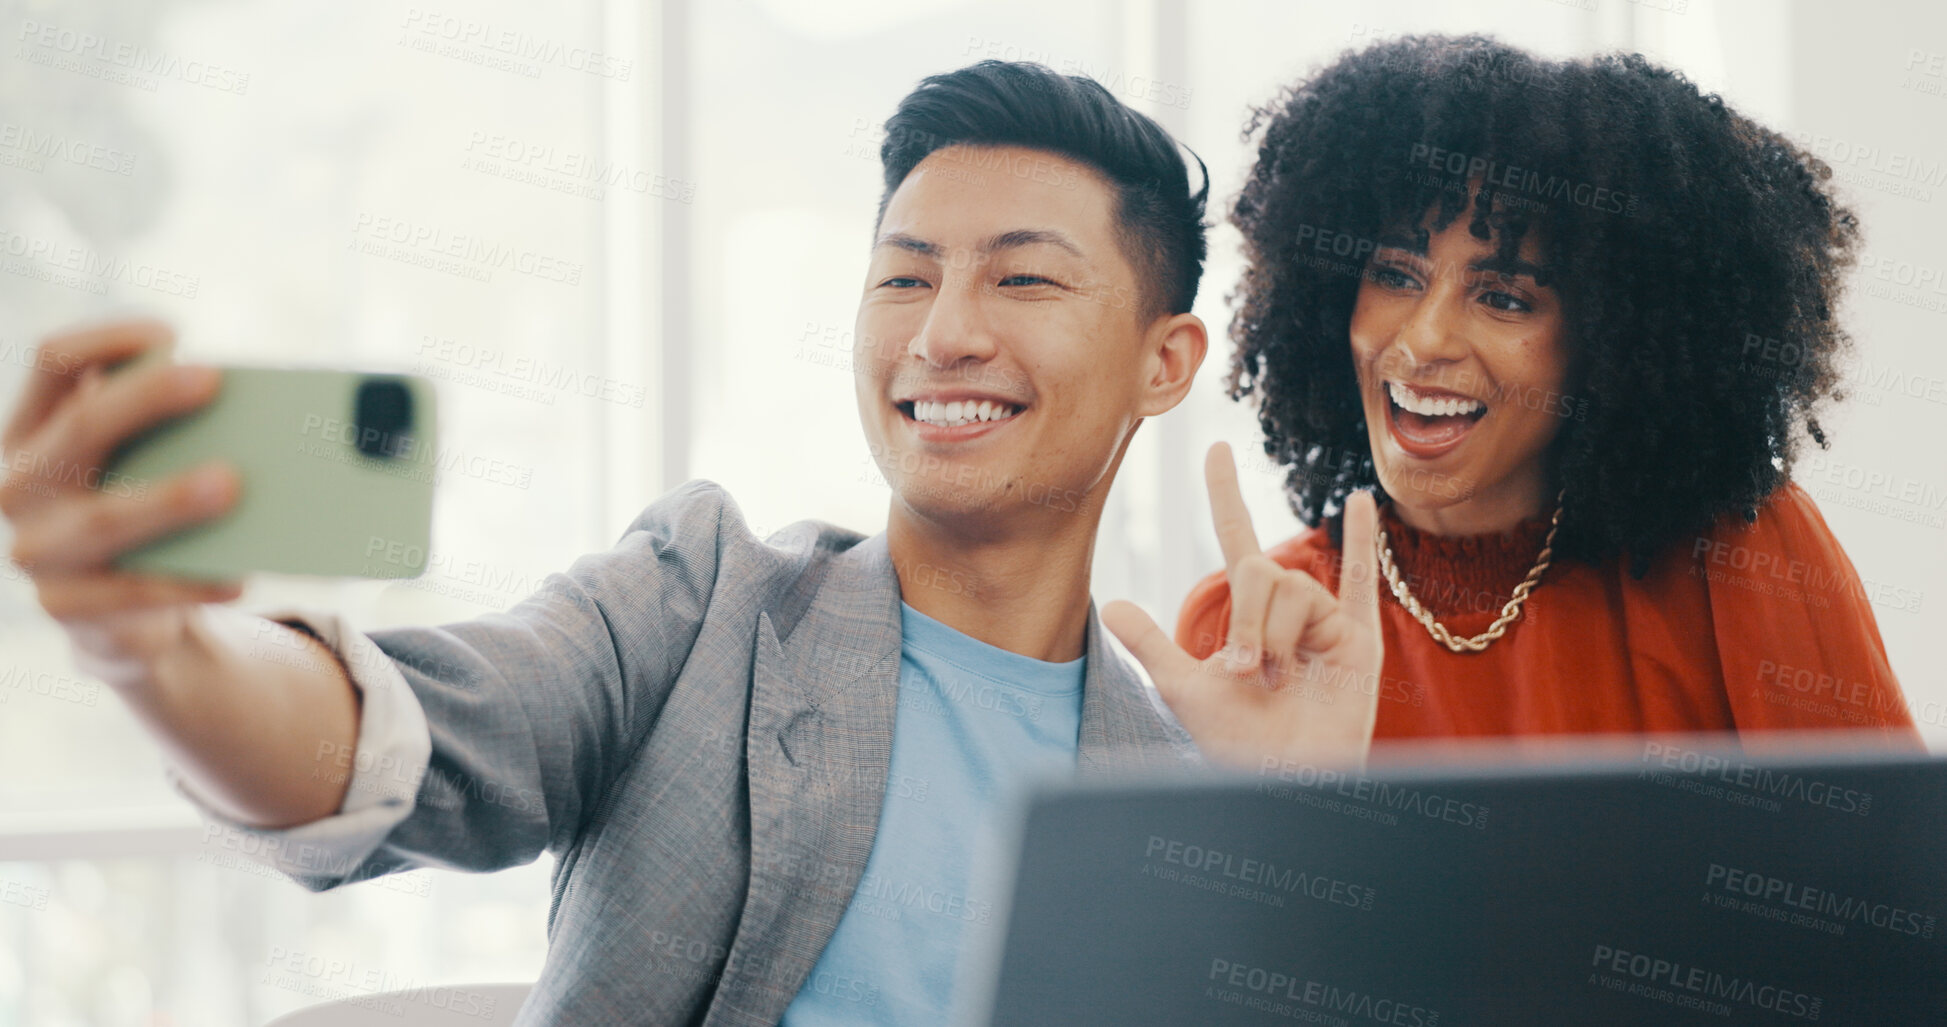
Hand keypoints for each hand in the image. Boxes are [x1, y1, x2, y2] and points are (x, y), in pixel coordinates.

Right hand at [1, 319, 242, 681]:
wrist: (120, 611)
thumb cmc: (141, 505)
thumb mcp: (141, 460)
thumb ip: (165, 427)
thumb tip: (243, 402)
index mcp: (34, 429)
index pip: (54, 361)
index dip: (109, 338)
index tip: (173, 333)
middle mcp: (21, 483)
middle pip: (82, 426)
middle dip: (147, 398)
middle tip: (214, 378)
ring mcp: (37, 547)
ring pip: (105, 518)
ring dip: (170, 499)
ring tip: (232, 483)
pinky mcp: (67, 605)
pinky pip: (132, 593)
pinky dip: (188, 583)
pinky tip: (238, 576)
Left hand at [1104, 442, 1383, 769]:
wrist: (1284, 781)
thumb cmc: (1239, 745)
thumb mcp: (1186, 691)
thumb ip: (1153, 646)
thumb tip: (1113, 604)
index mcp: (1246, 613)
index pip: (1234, 537)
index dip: (1225, 494)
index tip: (1215, 450)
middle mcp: (1286, 610)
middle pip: (1262, 570)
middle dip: (1245, 616)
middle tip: (1247, 669)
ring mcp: (1323, 623)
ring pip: (1294, 590)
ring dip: (1276, 636)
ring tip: (1280, 679)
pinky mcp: (1359, 643)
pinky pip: (1362, 583)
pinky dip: (1364, 541)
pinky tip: (1360, 500)